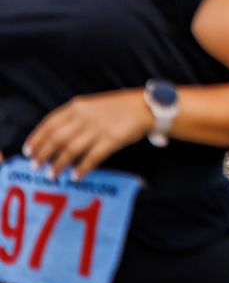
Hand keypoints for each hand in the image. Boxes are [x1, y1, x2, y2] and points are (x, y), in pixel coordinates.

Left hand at [24, 90, 151, 180]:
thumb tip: (54, 138)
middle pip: (57, 138)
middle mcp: (86, 117)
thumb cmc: (117, 108)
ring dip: (59, 164)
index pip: (50, 123)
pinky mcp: (112, 140)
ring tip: (52, 175)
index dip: (37, 138)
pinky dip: (82, 169)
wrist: (146, 106)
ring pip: (71, 150)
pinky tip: (76, 176)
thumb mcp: (92, 105)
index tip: (28, 151)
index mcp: (78, 106)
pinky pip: (92, 157)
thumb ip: (73, 117)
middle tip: (35, 166)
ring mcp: (99, 128)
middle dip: (43, 154)